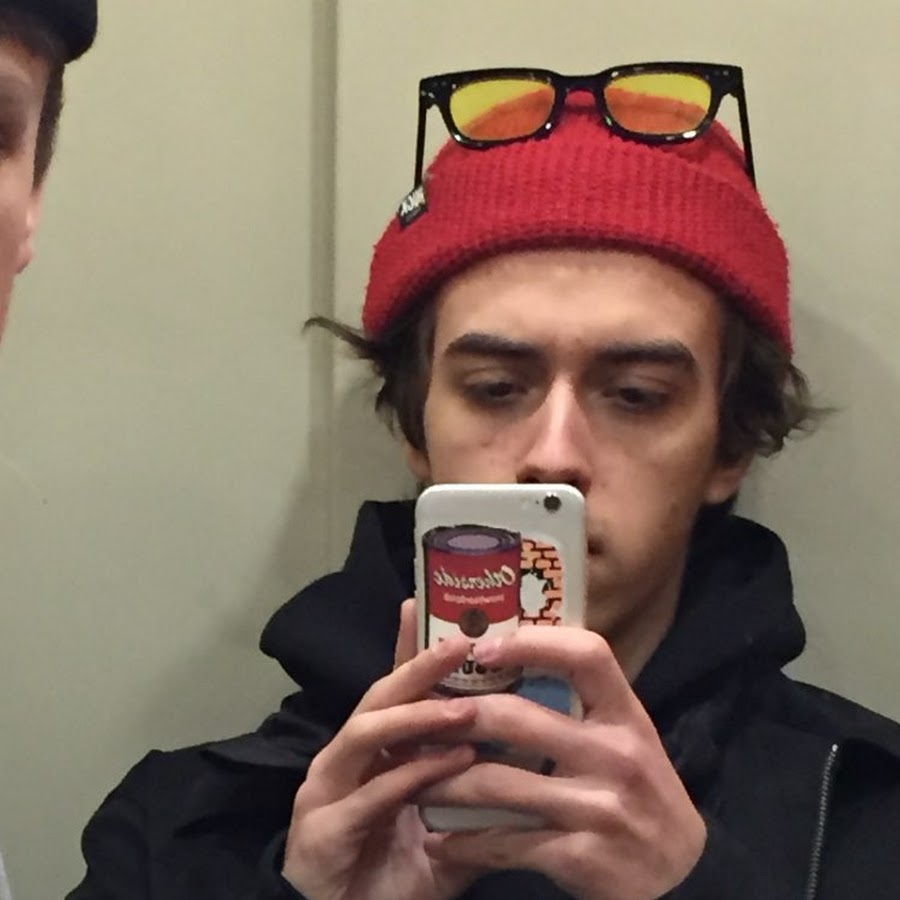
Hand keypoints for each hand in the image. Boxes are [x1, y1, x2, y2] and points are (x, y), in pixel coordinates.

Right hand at [282, 600, 482, 899]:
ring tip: (466, 707)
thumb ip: (477, 787)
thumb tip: (532, 757)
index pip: (395, 684)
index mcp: (377, 748)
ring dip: (418, 715)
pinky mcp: (323, 826)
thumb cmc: (398, 867)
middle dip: (420, 665)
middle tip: (463, 642)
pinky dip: (411, 775)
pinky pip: (371, 793)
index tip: (430, 602)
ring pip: (368, 732)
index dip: (410, 643)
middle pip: (381, 695)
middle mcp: (348, 755)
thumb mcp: (446, 819)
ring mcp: (329, 786)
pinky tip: (450, 766)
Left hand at [419, 628, 705, 899]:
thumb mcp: (624, 736)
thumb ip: (579, 701)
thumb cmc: (637, 788)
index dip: (531, 643)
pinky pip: (506, 843)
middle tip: (418, 719)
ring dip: (443, 783)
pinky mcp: (581, 856)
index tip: (480, 646)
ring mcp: (600, 807)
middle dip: (457, 719)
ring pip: (498, 785)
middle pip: (520, 720)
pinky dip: (464, 843)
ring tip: (412, 780)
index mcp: (626, 714)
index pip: (586, 655)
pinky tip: (438, 841)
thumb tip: (508, 651)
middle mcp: (616, 754)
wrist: (682, 874)